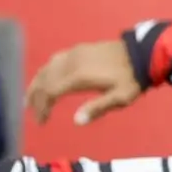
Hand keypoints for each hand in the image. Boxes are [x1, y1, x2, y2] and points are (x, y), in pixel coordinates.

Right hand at [26, 40, 140, 125]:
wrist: (142, 54)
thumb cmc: (132, 79)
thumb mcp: (120, 98)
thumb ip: (97, 108)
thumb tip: (76, 121)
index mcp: (79, 77)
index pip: (50, 93)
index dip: (42, 108)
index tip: (42, 122)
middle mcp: (71, 63)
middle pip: (44, 80)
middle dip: (35, 98)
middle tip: (32, 113)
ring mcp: (73, 54)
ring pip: (46, 69)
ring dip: (36, 84)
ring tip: (30, 99)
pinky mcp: (78, 49)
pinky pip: (54, 60)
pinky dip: (45, 72)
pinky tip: (45, 78)